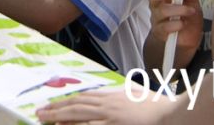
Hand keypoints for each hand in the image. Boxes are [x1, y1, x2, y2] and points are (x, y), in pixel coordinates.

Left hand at [36, 88, 175, 123]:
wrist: (173, 116)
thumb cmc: (158, 107)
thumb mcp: (138, 94)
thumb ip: (124, 93)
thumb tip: (119, 92)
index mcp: (112, 98)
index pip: (83, 99)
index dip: (66, 101)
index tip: (53, 104)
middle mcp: (108, 107)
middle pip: (76, 107)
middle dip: (56, 110)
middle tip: (40, 113)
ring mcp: (110, 119)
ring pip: (80, 119)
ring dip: (61, 120)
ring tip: (46, 121)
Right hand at [146, 0, 202, 51]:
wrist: (188, 40)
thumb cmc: (189, 18)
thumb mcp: (193, 2)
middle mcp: (156, 4)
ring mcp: (156, 18)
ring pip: (162, 10)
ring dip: (179, 9)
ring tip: (190, 11)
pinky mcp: (159, 32)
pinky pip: (164, 26)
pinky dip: (177, 24)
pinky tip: (183, 25)